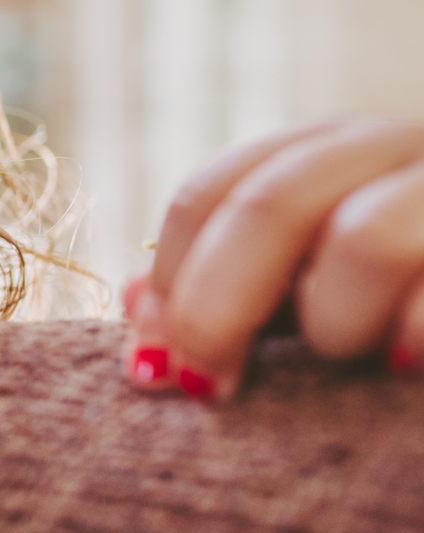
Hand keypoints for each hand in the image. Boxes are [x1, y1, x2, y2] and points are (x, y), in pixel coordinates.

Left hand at [124, 119, 423, 399]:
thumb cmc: (400, 300)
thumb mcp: (313, 285)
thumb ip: (231, 283)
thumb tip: (135, 299)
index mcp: (331, 149)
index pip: (213, 188)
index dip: (170, 277)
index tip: (152, 362)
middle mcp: (395, 146)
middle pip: (271, 205)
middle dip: (215, 307)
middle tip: (202, 386)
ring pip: (364, 242)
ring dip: (334, 324)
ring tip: (350, 358)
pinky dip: (408, 342)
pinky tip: (405, 367)